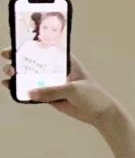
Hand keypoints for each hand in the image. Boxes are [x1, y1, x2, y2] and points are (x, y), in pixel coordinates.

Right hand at [1, 49, 118, 126]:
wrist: (101, 114)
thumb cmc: (92, 95)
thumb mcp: (73, 89)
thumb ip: (52, 91)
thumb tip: (31, 93)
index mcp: (64, 60)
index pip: (44, 47)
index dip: (29, 43)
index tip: (15, 43)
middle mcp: (57, 69)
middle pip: (34, 61)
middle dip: (19, 60)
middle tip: (8, 61)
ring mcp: (53, 83)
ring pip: (32, 77)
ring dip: (19, 76)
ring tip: (8, 76)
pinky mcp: (52, 97)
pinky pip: (35, 93)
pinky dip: (24, 91)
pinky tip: (12, 88)